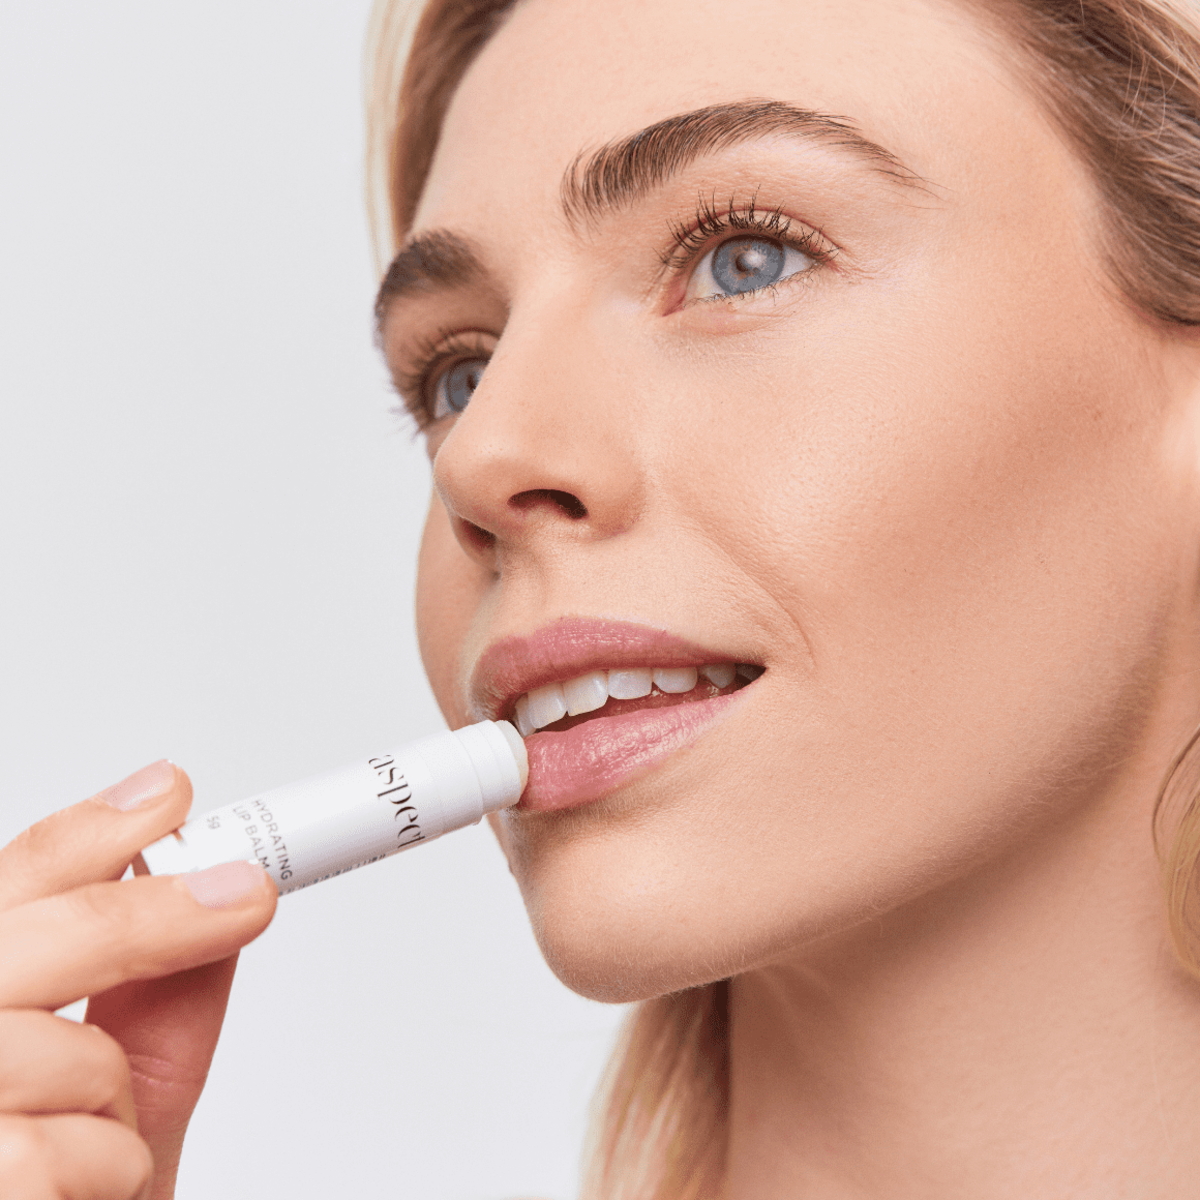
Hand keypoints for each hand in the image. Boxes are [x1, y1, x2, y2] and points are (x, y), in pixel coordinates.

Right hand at [0, 761, 276, 1198]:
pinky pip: (50, 1155)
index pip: (14, 887)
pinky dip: (107, 1174)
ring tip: (99, 1144)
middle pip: (35, 939)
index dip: (92, 832)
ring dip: (118, 1100)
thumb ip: (159, 1005)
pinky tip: (81, 1195)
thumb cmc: (68, 1191)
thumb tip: (218, 892)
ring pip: (58, 1052)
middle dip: (152, 914)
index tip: (169, 794)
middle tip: (251, 896)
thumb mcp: (128, 1098)